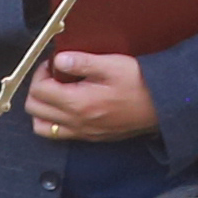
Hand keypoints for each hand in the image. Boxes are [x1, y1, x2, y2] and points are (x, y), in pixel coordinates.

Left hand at [25, 50, 157, 144]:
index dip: (40, 73)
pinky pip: (60, 134)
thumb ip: (81, 62)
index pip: (39, 90)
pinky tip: (68, 106)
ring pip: (43, 127)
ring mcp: (83, 132)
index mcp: (78, 103)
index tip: (52, 64)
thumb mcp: (111, 65)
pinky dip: (55, 121)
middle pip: (35, 110)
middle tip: (52, 76)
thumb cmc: (140, 84)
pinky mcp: (91, 137)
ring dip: (42, 108)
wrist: (162, 105)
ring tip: (56, 92)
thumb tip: (59, 60)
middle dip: (37, 89)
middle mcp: (76, 122)